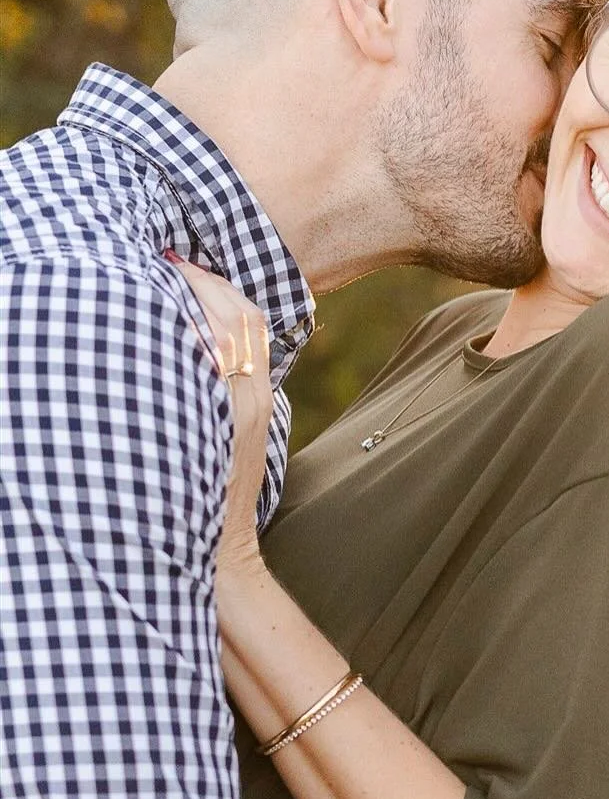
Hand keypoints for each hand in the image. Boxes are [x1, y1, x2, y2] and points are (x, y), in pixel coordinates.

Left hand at [171, 258, 272, 572]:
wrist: (223, 541)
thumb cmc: (222, 488)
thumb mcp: (236, 431)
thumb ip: (229, 390)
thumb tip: (202, 346)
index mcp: (259, 394)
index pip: (249, 319)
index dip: (219, 286)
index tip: (187, 265)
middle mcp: (252, 396)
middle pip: (235, 317)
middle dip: (201, 282)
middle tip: (169, 258)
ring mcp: (235, 409)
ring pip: (220, 332)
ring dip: (190, 298)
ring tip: (161, 275)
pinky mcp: (220, 422)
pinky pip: (204, 363)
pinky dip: (185, 332)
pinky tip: (159, 318)